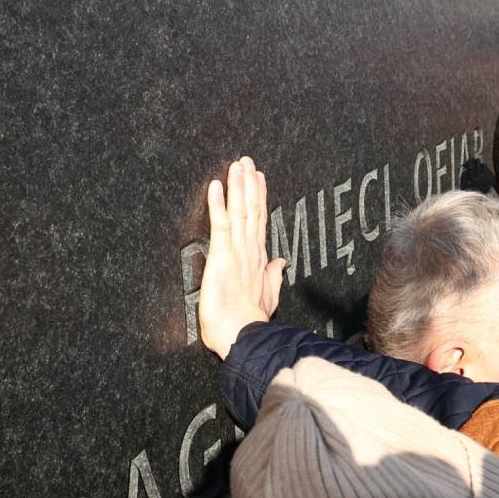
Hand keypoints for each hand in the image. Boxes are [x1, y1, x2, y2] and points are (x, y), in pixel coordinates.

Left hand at [198, 156, 286, 359]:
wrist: (244, 336)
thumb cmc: (250, 323)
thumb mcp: (266, 297)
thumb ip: (273, 276)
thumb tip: (281, 262)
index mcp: (258, 261)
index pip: (258, 223)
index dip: (259, 199)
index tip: (259, 180)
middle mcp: (250, 252)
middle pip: (252, 211)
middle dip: (250, 185)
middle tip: (247, 161)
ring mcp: (238, 252)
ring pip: (241, 212)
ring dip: (239, 186)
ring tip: (238, 165)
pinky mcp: (223, 256)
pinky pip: (221, 225)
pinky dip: (219, 204)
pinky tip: (217, 185)